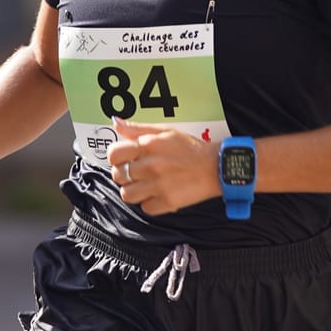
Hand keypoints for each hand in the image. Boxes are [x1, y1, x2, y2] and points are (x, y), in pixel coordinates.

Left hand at [102, 116, 220, 215]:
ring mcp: (158, 186)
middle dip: (125, 173)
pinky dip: (150, 203)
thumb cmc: (191, 149)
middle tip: (137, 172)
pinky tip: (158, 193)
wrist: (216, 167)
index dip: (116, 158)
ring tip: (145, 185)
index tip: (123, 159)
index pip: (114, 154)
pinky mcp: (167, 203)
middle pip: (118, 175)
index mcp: (148, 146)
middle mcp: (150, 166)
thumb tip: (116, 122)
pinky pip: (145, 208)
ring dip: (134, 190)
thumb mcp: (165, 131)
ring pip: (127, 194)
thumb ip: (138, 129)